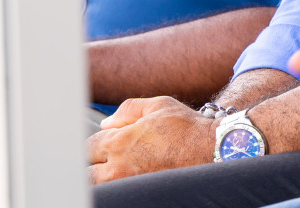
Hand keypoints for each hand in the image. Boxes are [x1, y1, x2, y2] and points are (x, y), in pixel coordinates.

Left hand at [87, 96, 215, 183]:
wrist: (211, 151)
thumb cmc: (187, 128)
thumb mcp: (158, 105)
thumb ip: (128, 110)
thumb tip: (107, 123)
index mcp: (119, 142)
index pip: (89, 147)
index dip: (97, 143)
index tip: (106, 143)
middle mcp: (119, 166)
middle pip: (88, 172)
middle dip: (95, 164)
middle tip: (108, 160)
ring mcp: (129, 184)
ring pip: (100, 186)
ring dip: (103, 178)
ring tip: (118, 170)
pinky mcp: (142, 194)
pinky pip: (120, 194)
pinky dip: (120, 186)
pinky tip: (129, 178)